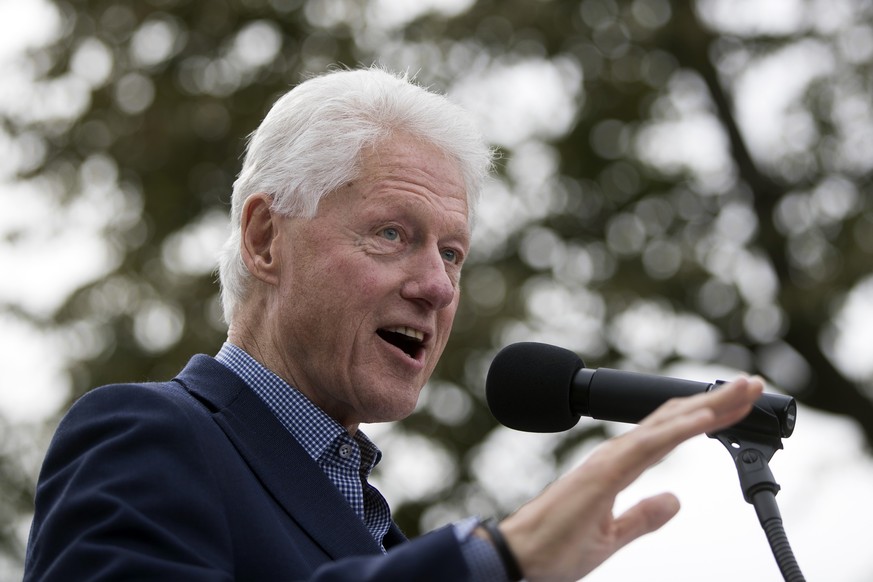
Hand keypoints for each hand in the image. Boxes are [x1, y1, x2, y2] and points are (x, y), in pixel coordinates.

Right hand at [496, 376, 764, 581]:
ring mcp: (608, 461)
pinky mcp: (603, 473)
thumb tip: (676, 500)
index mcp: (616, 469)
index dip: (705, 420)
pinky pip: (648, 445)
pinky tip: (706, 416)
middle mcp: (614, 456)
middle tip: (751, 385)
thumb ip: (643, 517)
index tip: (736, 409)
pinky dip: (678, 428)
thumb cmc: (555, 548)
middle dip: (715, 402)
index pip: (669, 436)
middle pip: (673, 420)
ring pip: (666, 424)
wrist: (518, 559)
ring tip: (743, 389)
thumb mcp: (611, 536)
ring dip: (707, 405)